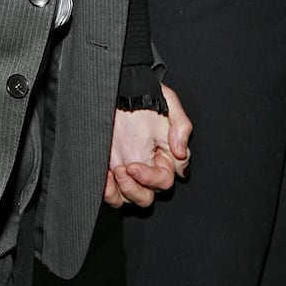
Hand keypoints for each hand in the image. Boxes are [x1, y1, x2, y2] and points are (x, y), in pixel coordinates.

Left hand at [104, 83, 191, 208]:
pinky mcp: (113, 170)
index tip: (134, 166)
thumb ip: (182, 126)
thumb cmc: (146, 92)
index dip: (152, 179)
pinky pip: (113, 195)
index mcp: (166, 155)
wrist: (121, 86)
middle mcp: (149, 166)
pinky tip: (104, 176)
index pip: (166, 181)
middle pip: (148, 196)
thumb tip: (181, 152)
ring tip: (114, 171)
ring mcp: (130, 170)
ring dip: (123, 191)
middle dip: (136, 189)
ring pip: (131, 199)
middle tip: (125, 169)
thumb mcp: (169, 102)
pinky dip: (108, 192)